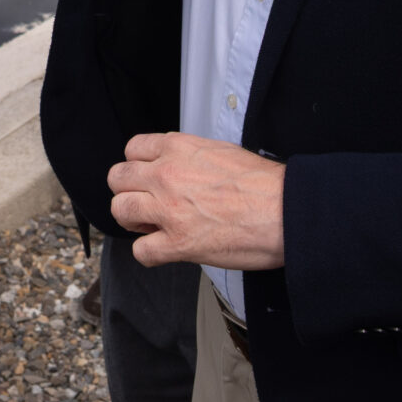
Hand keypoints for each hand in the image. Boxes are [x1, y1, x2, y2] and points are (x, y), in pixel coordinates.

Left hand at [105, 133, 285, 269]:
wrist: (284, 210)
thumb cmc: (263, 184)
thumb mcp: (220, 151)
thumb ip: (190, 158)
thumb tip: (180, 168)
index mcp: (179, 148)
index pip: (132, 149)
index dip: (138, 166)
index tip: (147, 178)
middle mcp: (167, 174)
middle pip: (117, 178)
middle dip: (128, 191)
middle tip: (145, 203)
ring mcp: (169, 209)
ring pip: (121, 210)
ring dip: (133, 220)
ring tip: (151, 226)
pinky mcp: (177, 243)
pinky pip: (140, 251)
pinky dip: (149, 253)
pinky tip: (165, 250)